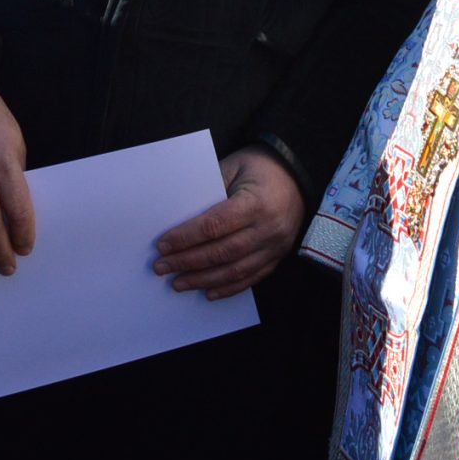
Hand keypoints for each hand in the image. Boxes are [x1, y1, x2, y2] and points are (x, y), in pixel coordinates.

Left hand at [153, 147, 306, 298]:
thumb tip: (178, 218)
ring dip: (204, 280)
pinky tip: (208, 292)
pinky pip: (251, 278)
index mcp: (256, 203)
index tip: (163, 245)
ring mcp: (275, 246)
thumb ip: (208, 191)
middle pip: (222, 252)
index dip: (186, 238)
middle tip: (162, 267)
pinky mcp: (278, 257)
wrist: (296, 174)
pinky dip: (228, 288)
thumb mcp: (232, 167)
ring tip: (178, 283)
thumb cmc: (258, 167)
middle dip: (188, 262)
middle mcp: (268, 229)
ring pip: (235, 271)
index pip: (214, 226)